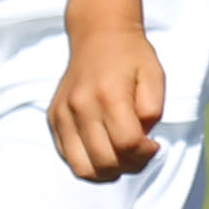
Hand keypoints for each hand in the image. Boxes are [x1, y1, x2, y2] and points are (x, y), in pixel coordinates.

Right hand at [50, 28, 166, 180]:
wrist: (98, 35)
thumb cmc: (131, 57)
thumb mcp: (155, 77)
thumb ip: (152, 112)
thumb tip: (141, 141)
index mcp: (109, 94)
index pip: (128, 144)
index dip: (146, 154)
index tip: (154, 144)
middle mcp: (81, 105)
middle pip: (106, 162)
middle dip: (130, 166)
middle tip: (140, 153)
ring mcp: (63, 113)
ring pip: (83, 168)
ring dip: (108, 172)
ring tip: (121, 157)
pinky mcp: (54, 118)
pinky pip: (69, 158)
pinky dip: (90, 163)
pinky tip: (104, 149)